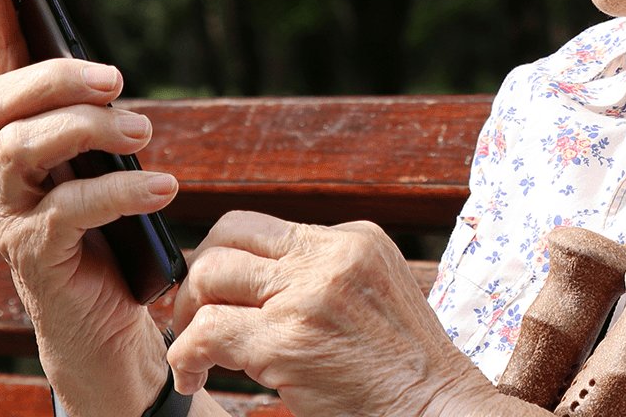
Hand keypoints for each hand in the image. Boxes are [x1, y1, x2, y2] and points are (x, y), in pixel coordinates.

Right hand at [0, 0, 186, 416]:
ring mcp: (3, 211)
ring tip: (145, 133)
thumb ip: (88, 117)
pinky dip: (119, 191)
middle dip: (54, 77)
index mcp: (6, 134)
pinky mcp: (30, 254)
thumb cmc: (105, 229)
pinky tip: (161, 186)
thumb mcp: (97, 161)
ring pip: (24, 148)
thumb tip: (104, 75)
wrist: (103, 321)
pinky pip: (68, 210)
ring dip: (91, 130)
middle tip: (116, 78)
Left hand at [167, 211, 500, 416]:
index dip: (227, 258)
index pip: (263, 226)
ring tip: (195, 353)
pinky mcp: (288, 341)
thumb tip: (263, 278)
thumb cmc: (405, 372)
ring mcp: (309, 295)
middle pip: (228, 236)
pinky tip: (193, 379)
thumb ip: (328, 276)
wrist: (438, 410)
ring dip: (187, 316)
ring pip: (210, 275)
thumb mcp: (378, 295)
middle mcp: (331, 256)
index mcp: (355, 239)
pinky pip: (207, 333)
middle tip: (193, 320)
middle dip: (197, 278)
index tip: (217, 295)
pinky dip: (187, 357)